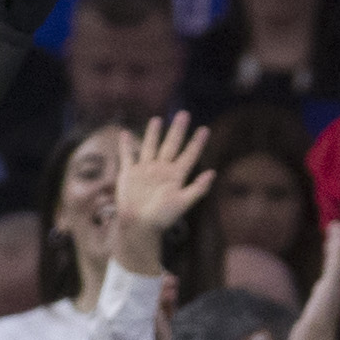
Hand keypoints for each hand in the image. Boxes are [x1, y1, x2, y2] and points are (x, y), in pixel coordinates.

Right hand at [111, 111, 213, 272]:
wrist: (138, 225)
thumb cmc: (162, 217)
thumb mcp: (183, 202)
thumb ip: (198, 188)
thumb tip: (214, 172)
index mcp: (175, 176)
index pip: (189, 155)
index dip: (197, 143)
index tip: (205, 129)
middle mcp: (161, 170)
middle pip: (171, 145)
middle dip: (178, 130)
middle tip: (184, 114)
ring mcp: (145, 170)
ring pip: (150, 146)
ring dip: (154, 133)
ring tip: (158, 119)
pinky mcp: (129, 174)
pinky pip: (127, 156)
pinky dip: (126, 145)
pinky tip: (125, 133)